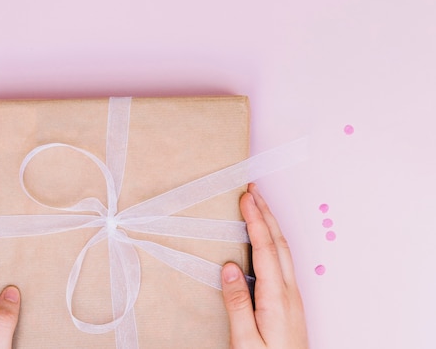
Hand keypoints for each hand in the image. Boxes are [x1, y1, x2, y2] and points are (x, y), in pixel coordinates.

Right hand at [221, 183, 307, 348]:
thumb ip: (237, 304)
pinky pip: (284, 261)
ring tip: (259, 205)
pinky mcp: (291, 303)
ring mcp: (293, 297)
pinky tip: (267, 238)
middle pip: (279, 242)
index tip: (246, 197)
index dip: (255, 220)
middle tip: (253, 189)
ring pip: (284, 250)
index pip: (265, 249)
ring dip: (272, 223)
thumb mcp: (245, 342)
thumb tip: (228, 265)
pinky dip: (274, 240)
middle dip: (266, 212)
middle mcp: (289, 293)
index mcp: (276, 298)